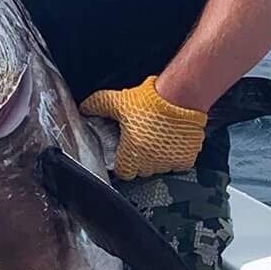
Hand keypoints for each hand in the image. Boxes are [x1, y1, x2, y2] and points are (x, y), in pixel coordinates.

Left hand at [80, 76, 207, 180]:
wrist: (180, 97)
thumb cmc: (151, 102)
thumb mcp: (118, 101)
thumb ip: (98, 106)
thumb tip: (85, 108)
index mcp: (131, 155)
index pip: (123, 172)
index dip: (123, 162)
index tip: (125, 153)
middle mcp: (149, 163)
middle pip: (141, 170)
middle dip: (140, 158)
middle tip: (142, 139)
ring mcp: (168, 163)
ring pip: (160, 168)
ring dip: (158, 157)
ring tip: (158, 138)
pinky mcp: (185, 159)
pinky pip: (178, 165)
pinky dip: (175, 156)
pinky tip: (172, 141)